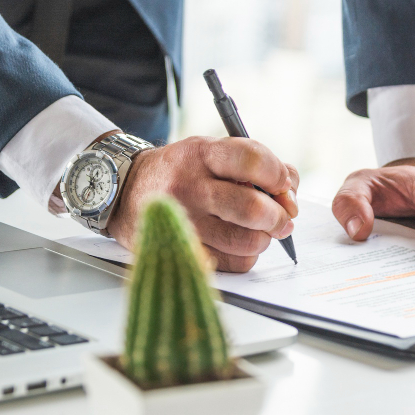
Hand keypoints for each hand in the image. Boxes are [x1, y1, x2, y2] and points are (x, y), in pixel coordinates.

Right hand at [106, 136, 298, 271]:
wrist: (125, 190)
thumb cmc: (181, 171)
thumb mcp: (210, 152)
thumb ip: (255, 164)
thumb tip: (290, 193)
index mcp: (200, 154)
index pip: (251, 160)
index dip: (278, 175)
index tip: (283, 185)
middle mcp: (189, 187)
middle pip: (252, 209)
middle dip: (278, 216)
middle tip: (283, 218)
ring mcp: (183, 222)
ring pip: (245, 241)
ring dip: (263, 238)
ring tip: (259, 230)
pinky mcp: (180, 250)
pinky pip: (233, 263)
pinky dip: (246, 256)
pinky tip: (239, 244)